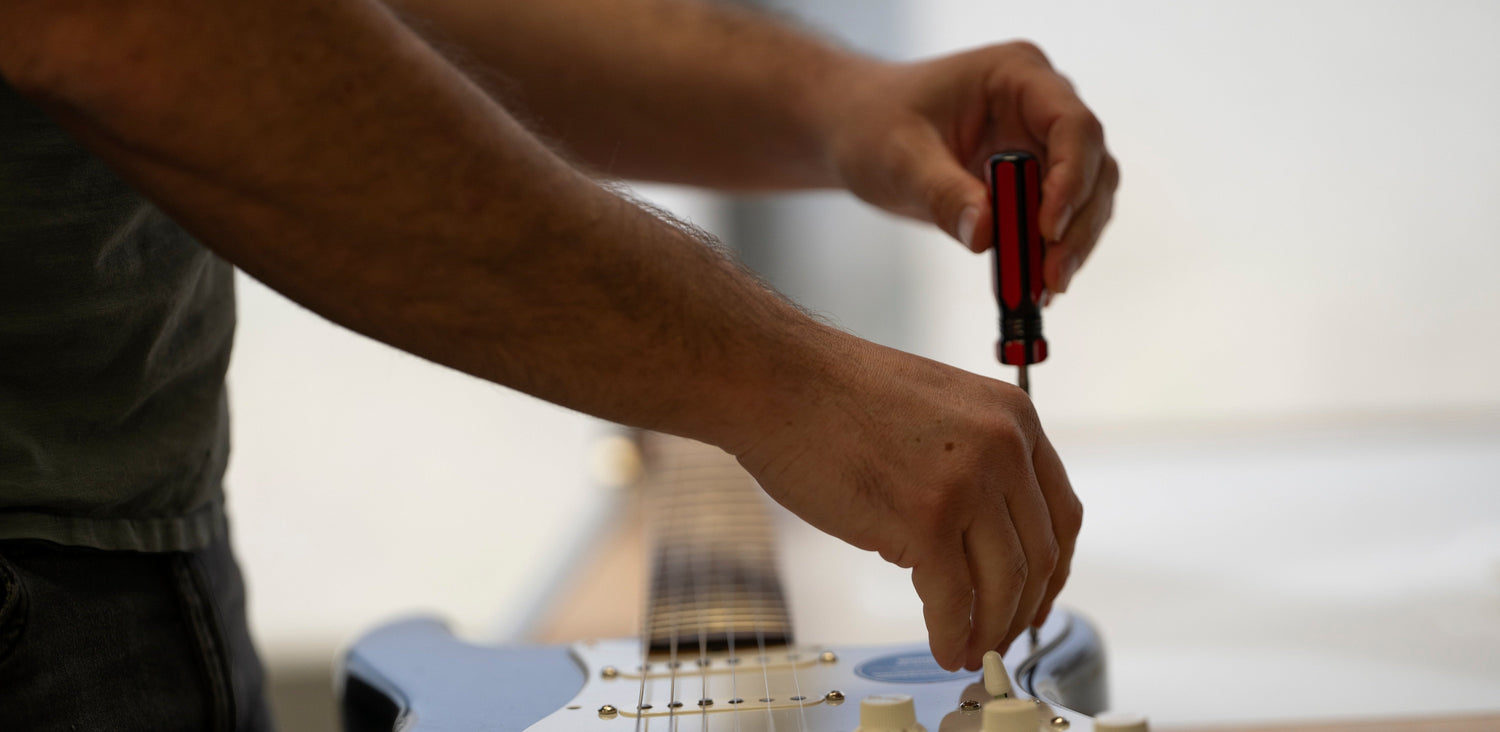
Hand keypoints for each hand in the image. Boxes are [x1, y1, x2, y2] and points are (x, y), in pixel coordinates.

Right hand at [734, 333, 1081, 670]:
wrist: (776, 380)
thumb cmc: (830, 393)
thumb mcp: (936, 409)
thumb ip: (971, 460)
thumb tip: (974, 535)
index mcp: (1012, 416)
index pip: (1060, 512)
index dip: (1052, 570)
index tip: (1038, 599)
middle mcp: (1004, 447)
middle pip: (1039, 555)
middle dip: (1021, 610)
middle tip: (1001, 638)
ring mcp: (968, 485)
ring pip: (1004, 584)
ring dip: (989, 630)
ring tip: (970, 651)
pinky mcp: (927, 521)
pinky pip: (955, 600)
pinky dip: (952, 634)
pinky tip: (943, 647)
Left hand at [826, 41, 1118, 293]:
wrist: (858, 131)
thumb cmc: (873, 124)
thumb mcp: (900, 158)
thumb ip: (944, 194)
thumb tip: (986, 236)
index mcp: (1017, 74)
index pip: (1072, 124)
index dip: (1071, 179)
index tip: (1047, 230)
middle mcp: (1041, 105)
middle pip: (1092, 165)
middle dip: (1076, 225)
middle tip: (1051, 277)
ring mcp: (1041, 142)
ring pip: (1088, 197)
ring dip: (1072, 245)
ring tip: (1042, 289)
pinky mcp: (1033, 180)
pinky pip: (1061, 219)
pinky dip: (1051, 253)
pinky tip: (1033, 286)